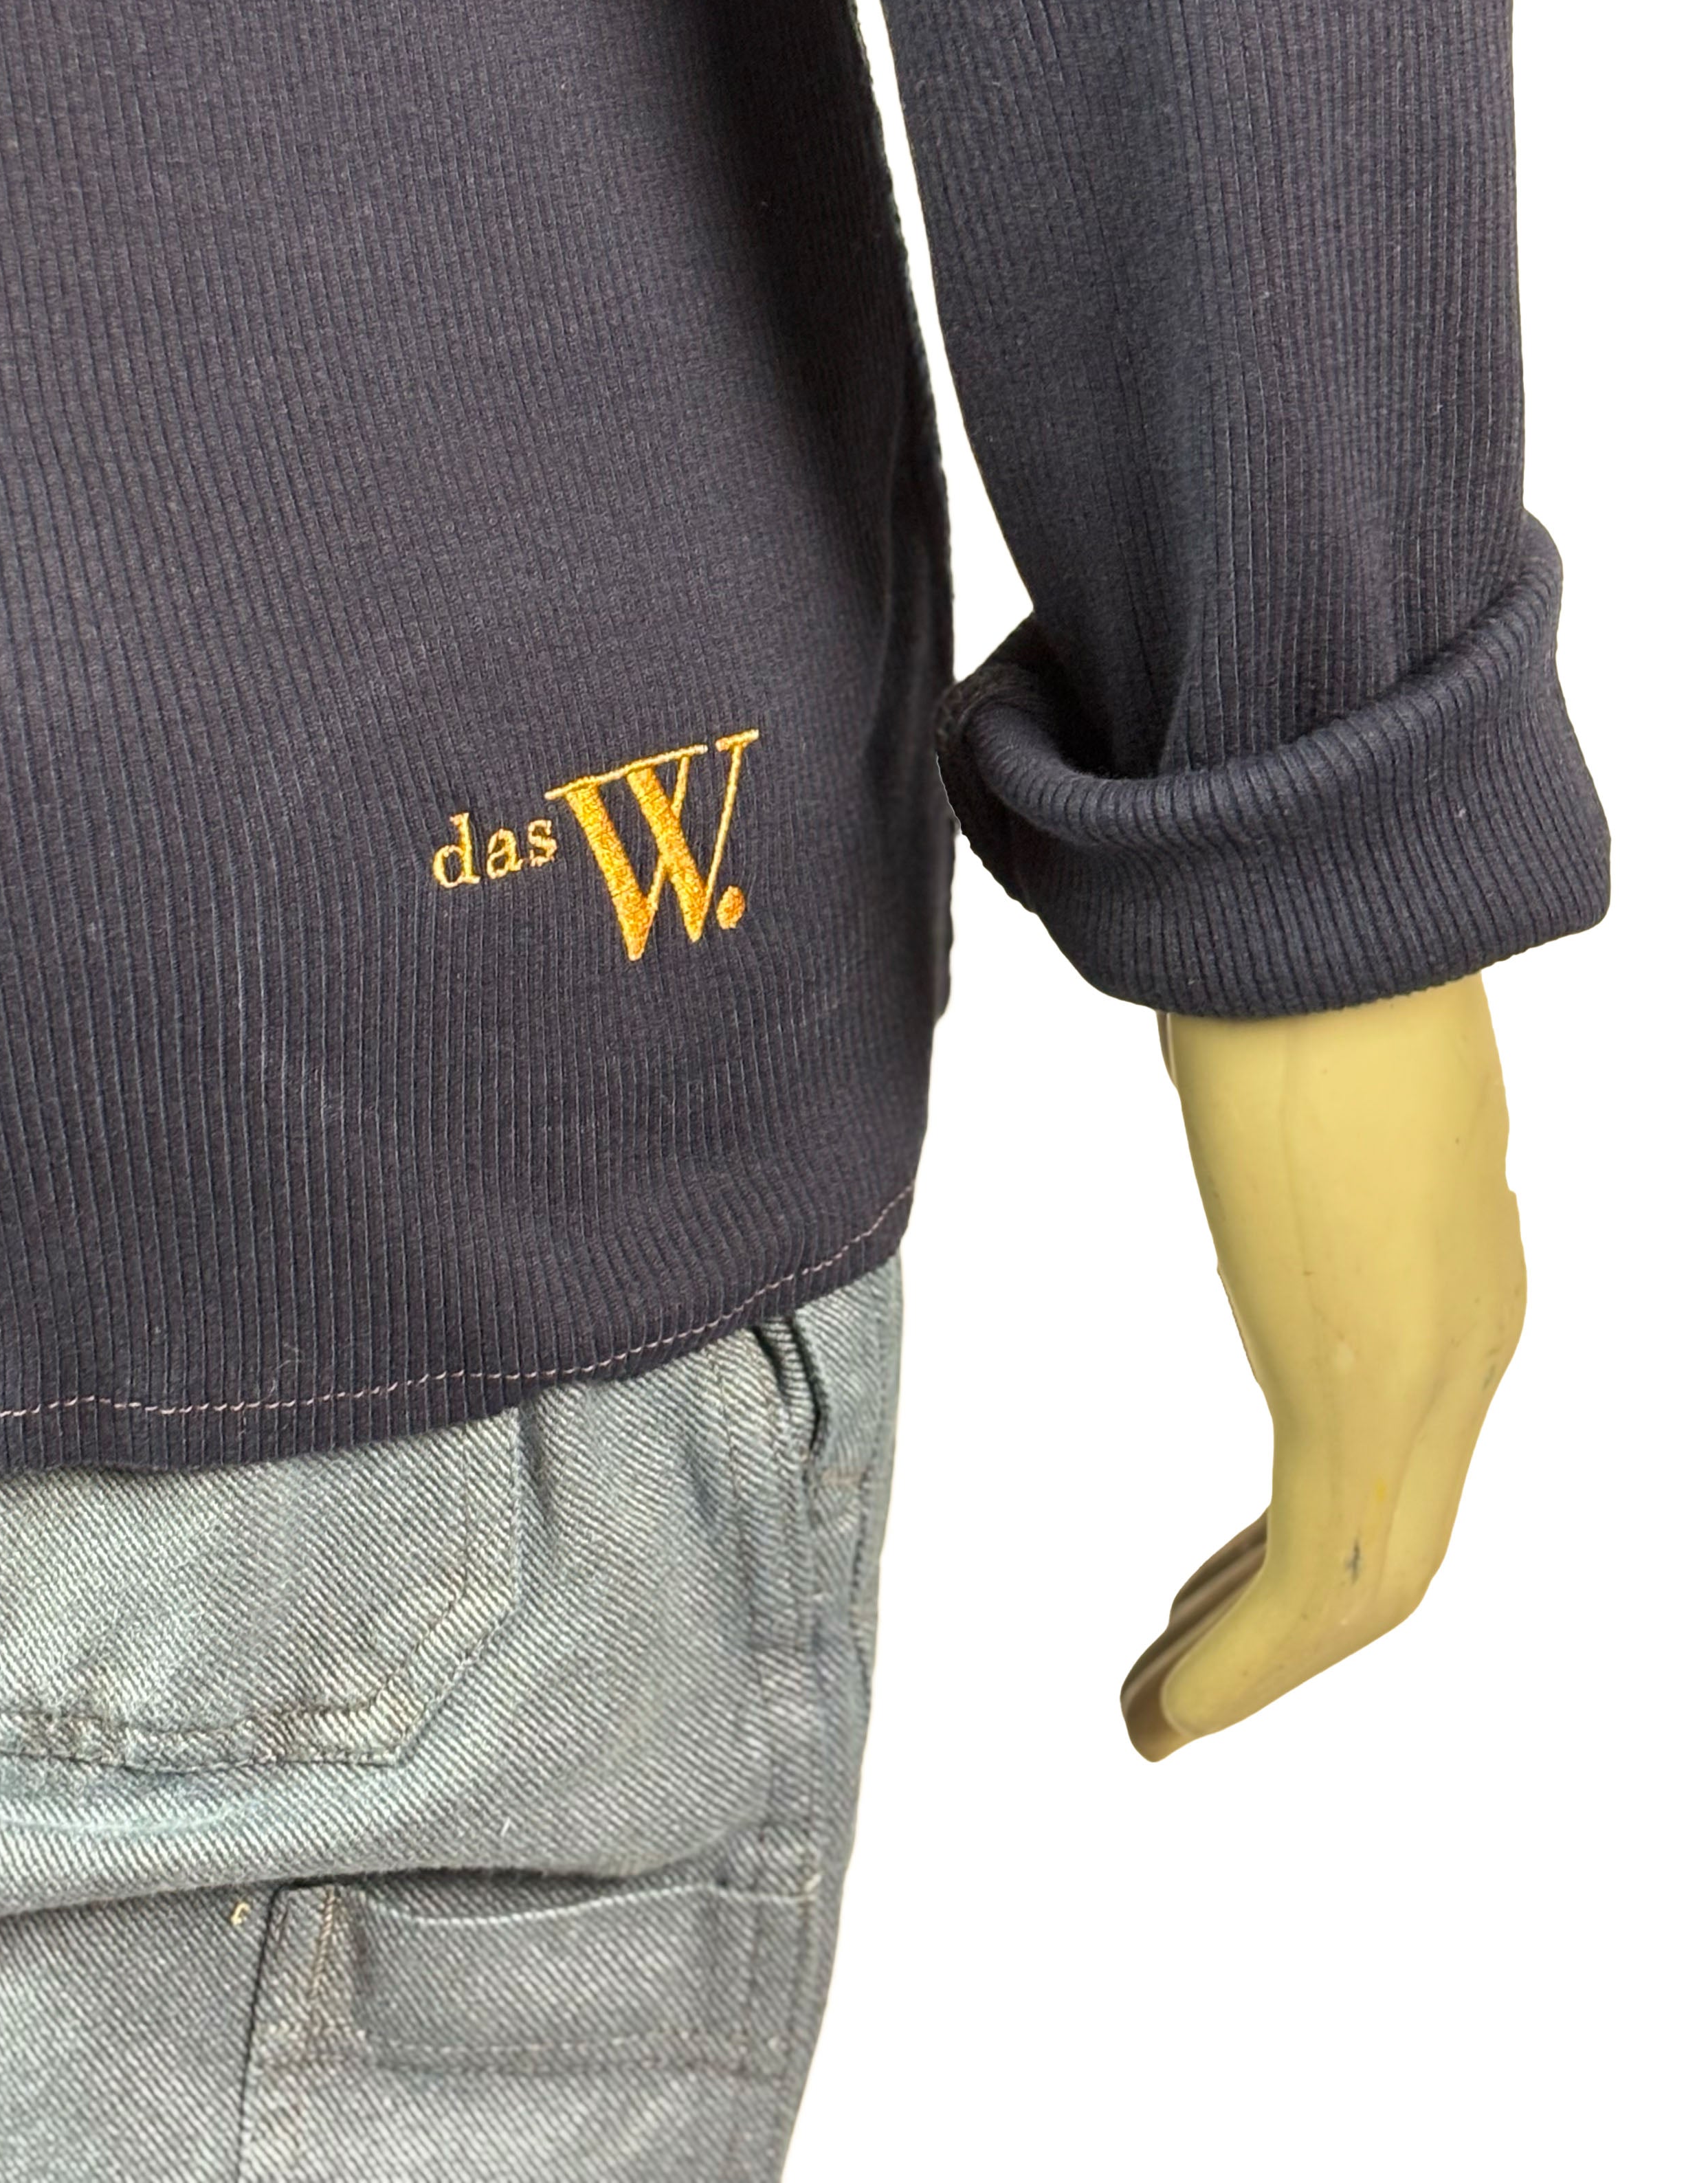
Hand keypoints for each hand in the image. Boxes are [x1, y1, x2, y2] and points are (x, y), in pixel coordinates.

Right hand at [1122, 976, 1524, 1759]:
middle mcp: (1467, 1342)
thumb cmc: (1298, 954)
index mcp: (1460, 1274)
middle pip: (1396, 1552)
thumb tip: (1244, 1081)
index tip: (1210, 1585)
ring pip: (1370, 1587)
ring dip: (1257, 1667)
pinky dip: (1246, 1661)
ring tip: (1155, 1716)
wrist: (1332, 906)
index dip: (1306, 1549)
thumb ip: (1295, 1136)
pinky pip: (1317, 1576)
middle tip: (1174, 1680)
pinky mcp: (1361, 1382)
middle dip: (1282, 1636)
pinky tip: (1172, 1705)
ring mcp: (1425, 1369)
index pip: (1399, 1459)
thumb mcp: (1301, 1079)